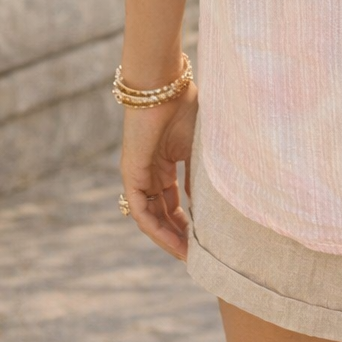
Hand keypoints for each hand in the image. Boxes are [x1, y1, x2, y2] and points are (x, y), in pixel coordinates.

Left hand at [120, 82, 197, 259]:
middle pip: (163, 212)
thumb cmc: (185, 105)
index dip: (188, 221)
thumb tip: (210, 204)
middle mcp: (149, 171)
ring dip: (169, 237)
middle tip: (198, 256)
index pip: (174, 201)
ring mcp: (138, 174)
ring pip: (151, 216)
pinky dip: (157, 229)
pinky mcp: (131, 174)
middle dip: (180, 235)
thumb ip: (200, 173)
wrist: (163, 85)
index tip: (205, 240)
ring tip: (188, 256)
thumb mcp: (199, 146)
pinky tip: (174, 242)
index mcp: (165, 162)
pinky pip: (142, 210)